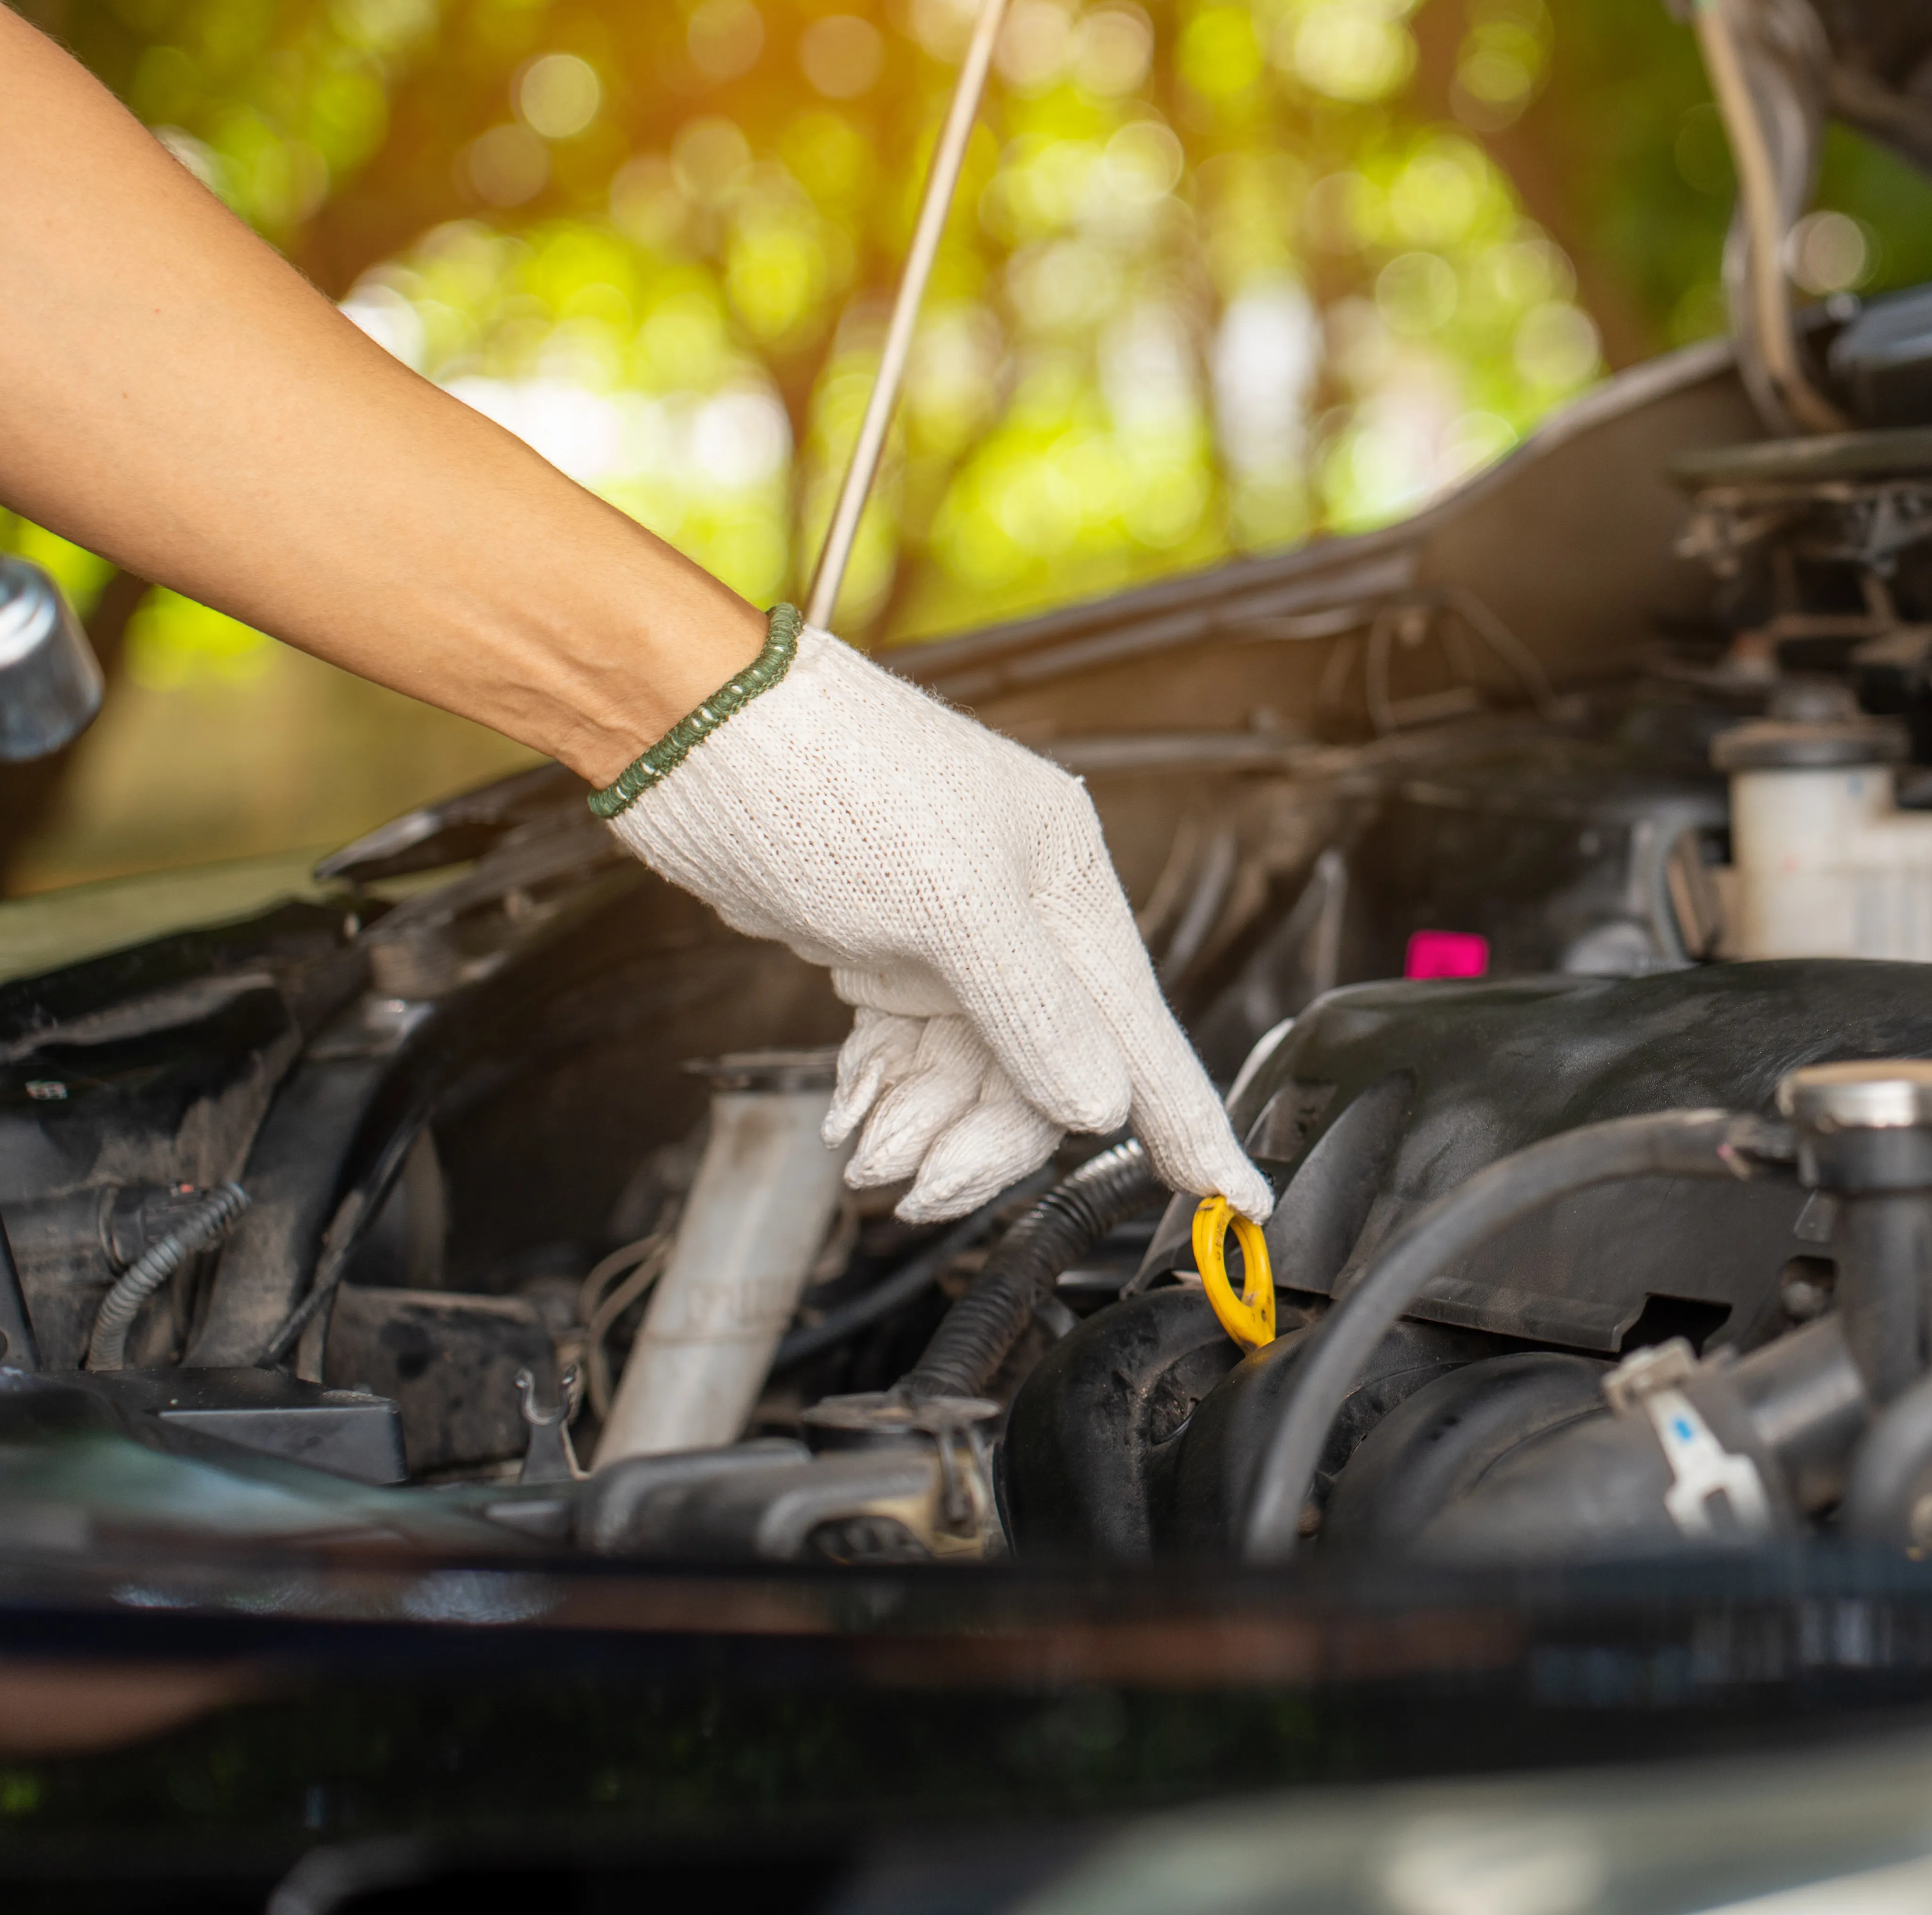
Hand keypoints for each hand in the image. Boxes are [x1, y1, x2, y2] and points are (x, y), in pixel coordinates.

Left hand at [603, 622, 1267, 1222]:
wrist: (697, 734)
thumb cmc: (829, 782)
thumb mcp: (947, 903)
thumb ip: (1036, 1009)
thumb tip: (1100, 1105)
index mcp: (1066, 885)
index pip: (1141, 1031)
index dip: (1186, 1121)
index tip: (1234, 1196)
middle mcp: (1022, 914)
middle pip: (1045, 1070)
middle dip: (987, 1138)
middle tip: (925, 1187)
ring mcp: (952, 937)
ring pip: (975, 1073)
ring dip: (922, 1124)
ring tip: (869, 1152)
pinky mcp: (886, 950)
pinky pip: (915, 1053)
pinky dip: (886, 1092)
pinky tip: (853, 1111)